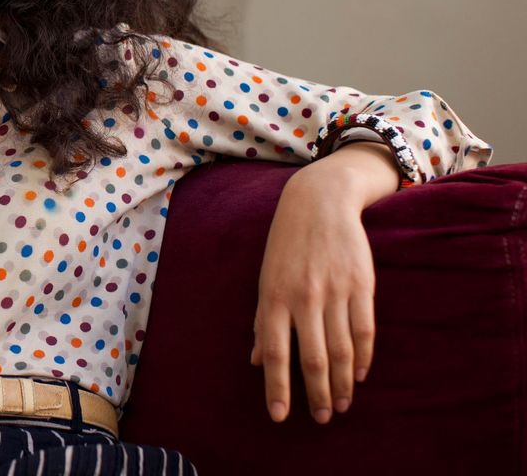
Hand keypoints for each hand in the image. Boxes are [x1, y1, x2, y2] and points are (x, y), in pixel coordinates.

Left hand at [250, 142, 396, 423]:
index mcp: (274, 297)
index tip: (280, 416)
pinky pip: (364, 330)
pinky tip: (359, 374)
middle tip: (321, 417)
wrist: (318, 203)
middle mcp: (304, 297)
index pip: (276, 353)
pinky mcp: (361, 284)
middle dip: (317, 394)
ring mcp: (334, 291)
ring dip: (343, 383)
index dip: (277, 387)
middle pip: (313, 358)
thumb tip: (256, 361)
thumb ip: (263, 322)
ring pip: (342, 349)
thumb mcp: (266, 279)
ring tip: (341, 404)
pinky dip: (363, 356)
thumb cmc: (286, 246)